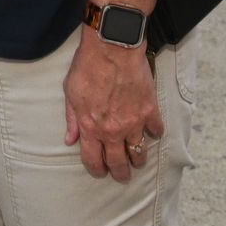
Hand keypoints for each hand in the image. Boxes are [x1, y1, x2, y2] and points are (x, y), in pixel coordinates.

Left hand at [63, 30, 163, 183]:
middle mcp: (113, 130)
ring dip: (138, 159)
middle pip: (119, 163)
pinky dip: (154, 133)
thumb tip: (70, 140)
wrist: (112, 48)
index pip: (93, 160)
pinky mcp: (150, 110)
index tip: (100, 172)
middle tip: (122, 176)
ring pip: (139, 152)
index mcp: (91, 127)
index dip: (96, 170)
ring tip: (137, 161)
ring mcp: (134, 122)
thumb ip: (71, 119)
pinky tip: (151, 132)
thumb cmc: (87, 67)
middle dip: (120, 174)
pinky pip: (156, 130)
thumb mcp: (70, 93)